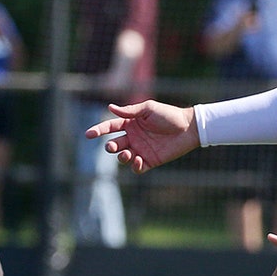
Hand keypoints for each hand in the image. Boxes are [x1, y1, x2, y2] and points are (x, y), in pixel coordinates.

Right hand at [84, 100, 199, 172]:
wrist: (188, 128)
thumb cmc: (169, 115)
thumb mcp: (148, 109)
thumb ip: (129, 111)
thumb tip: (110, 108)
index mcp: (131, 123)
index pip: (110, 127)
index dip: (98, 130)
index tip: (88, 134)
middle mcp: (133, 137)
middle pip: (114, 144)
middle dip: (111, 146)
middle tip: (114, 146)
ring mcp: (141, 149)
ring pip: (123, 157)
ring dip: (121, 156)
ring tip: (127, 153)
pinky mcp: (150, 161)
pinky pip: (136, 167)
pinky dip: (134, 166)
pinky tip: (138, 160)